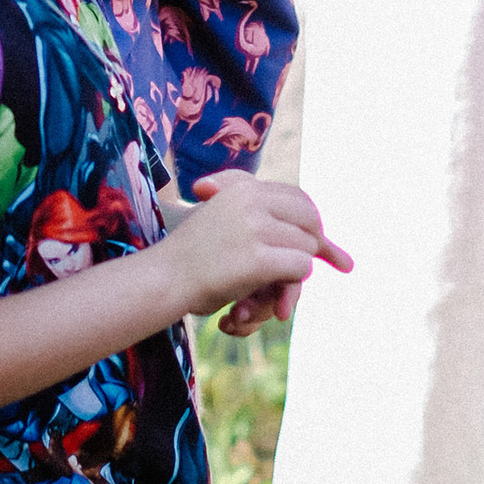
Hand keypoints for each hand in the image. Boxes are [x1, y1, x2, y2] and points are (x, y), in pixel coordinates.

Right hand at [159, 171, 351, 324]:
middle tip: (313, 262)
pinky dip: (293, 282)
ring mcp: (255, 229)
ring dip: (297, 269)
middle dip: (315, 242)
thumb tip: (301, 218)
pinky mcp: (257, 259)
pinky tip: (275, 294)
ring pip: (307, 246)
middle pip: (309, 218)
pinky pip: (301, 267)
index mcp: (244, 189)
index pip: (297, 197)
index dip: (311, 220)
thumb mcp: (222, 214)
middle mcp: (251, 201)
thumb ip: (255, 207)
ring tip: (277, 285)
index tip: (318, 242)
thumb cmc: (193, 254)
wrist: (164, 279)